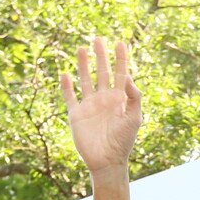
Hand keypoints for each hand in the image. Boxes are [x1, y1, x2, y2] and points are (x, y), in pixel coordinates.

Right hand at [61, 37, 141, 174]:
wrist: (107, 161)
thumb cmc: (124, 141)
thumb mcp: (134, 118)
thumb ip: (134, 97)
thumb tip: (128, 76)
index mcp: (120, 99)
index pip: (121, 74)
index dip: (121, 59)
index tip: (120, 43)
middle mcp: (104, 99)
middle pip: (102, 72)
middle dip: (101, 56)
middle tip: (98, 38)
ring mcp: (90, 105)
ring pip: (85, 80)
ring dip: (83, 65)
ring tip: (82, 48)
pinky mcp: (76, 114)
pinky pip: (70, 97)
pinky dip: (66, 86)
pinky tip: (64, 74)